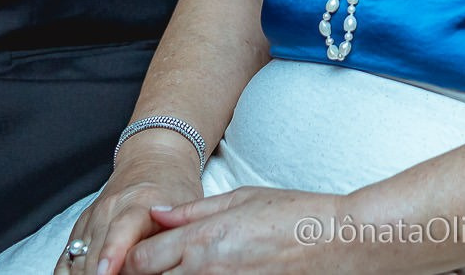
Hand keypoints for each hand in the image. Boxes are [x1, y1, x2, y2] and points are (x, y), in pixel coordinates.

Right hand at [59, 142, 203, 274]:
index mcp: (139, 204)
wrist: (152, 161)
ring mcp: (91, 219)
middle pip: (95, 253)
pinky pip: (67, 257)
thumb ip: (170, 241)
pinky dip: (70, 272)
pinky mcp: (81, 228)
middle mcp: (109, 210)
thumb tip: (163, 268)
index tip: (106, 273)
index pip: (120, 231)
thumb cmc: (173, 188)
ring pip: (77, 258)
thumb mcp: (184, 211)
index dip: (112, 254)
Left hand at [124, 188, 354, 274]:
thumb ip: (193, 210)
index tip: (133, 258)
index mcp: (202, 239)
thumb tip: (157, 214)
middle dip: (145, 274)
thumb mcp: (241, 198)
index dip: (130, 261)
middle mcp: (205, 270)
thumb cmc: (293, 215)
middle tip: (153, 266)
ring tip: (181, 270)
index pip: (141, 260)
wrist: (334, 242)